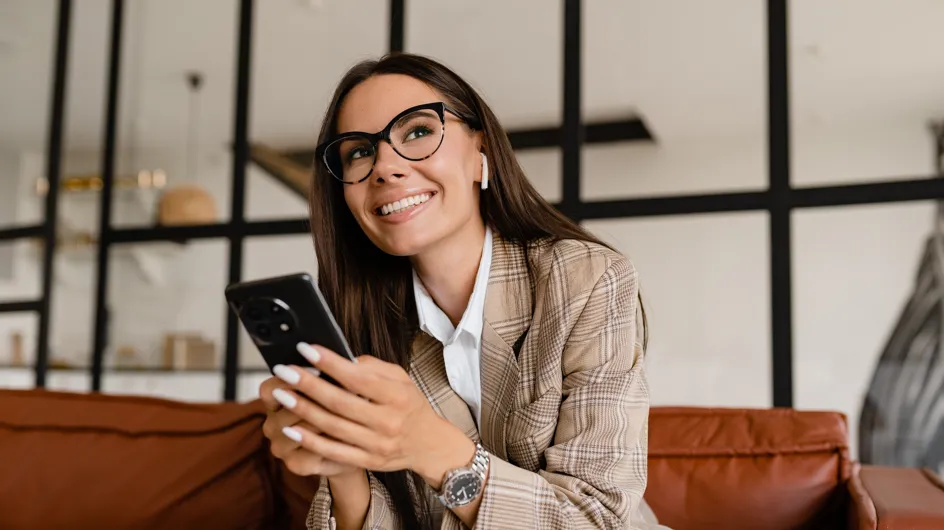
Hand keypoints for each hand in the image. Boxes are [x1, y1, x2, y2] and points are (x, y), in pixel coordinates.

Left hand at [271, 343, 473, 486]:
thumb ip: (372, 367)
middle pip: (340, 402)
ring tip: (281, 394)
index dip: (330, 363)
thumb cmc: (409, 404)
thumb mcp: (400, 378)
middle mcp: (388, 421)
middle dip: (307, 385)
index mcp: (397, 395)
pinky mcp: (367, 461)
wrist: (428, 443)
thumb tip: (340, 358)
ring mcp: (377, 444)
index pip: (358, 378)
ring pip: (332, 427)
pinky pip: (333, 452)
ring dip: (303, 410)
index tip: (305, 349)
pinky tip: (290, 429)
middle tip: (284, 371)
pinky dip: (310, 441)